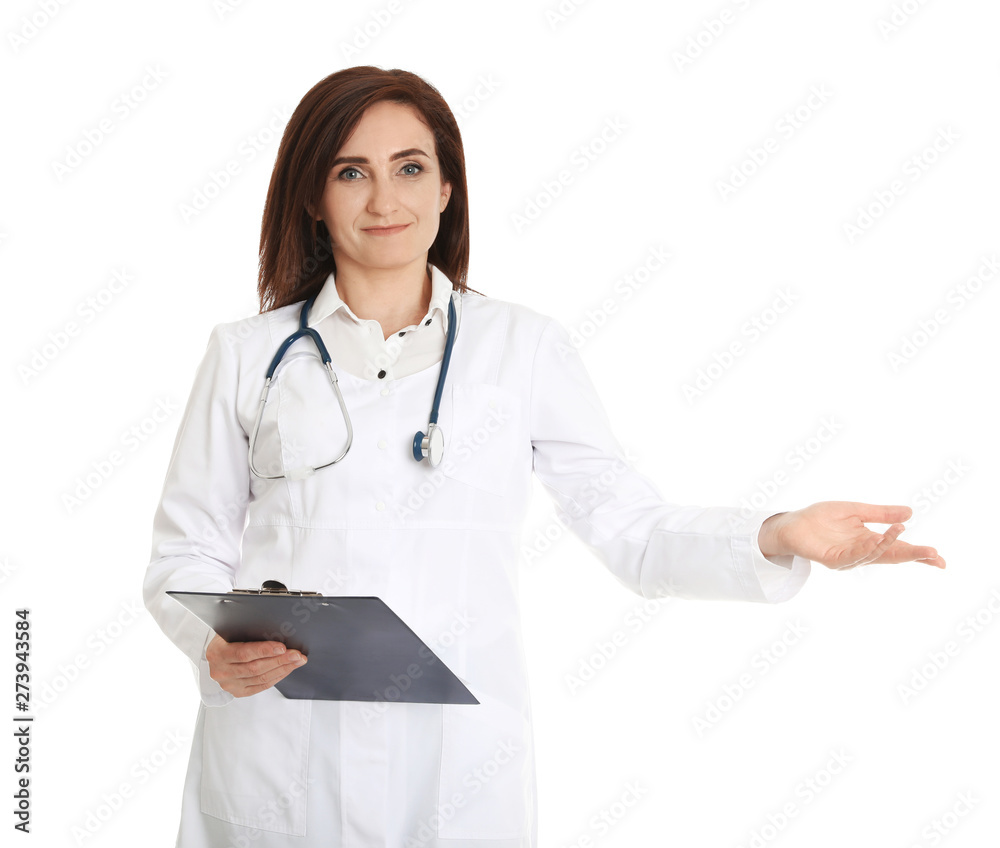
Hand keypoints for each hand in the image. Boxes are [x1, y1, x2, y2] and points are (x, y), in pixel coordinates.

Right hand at [206, 634, 307, 696]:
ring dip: (282, 669)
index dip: (264, 650)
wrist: (216, 654)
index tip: (282, 647)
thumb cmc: (228, 638)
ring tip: (297, 661)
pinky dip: (277, 677)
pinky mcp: (238, 692)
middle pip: (255, 668)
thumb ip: (248, 630)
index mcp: (217, 653)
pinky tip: (287, 669)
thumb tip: (276, 629)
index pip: (243, 653)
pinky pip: (261, 686)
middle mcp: (221, 671)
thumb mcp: (232, 630)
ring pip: (260, 678)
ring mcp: (229, 684)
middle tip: (296, 654)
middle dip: (280, 660)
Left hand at [758, 502, 944, 569]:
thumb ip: (881, 514)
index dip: (918, 554)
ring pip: (874, 556)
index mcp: (870, 541)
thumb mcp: (856, 511)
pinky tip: (875, 540)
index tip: (939, 558)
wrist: (793, 523)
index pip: (898, 549)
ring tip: (899, 533)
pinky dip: (865, 550)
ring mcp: (848, 558)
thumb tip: (910, 514)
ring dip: (887, 545)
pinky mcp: (832, 559)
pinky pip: (852, 556)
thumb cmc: (822, 518)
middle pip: (892, 557)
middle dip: (913, 557)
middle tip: (934, 556)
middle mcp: (862, 552)